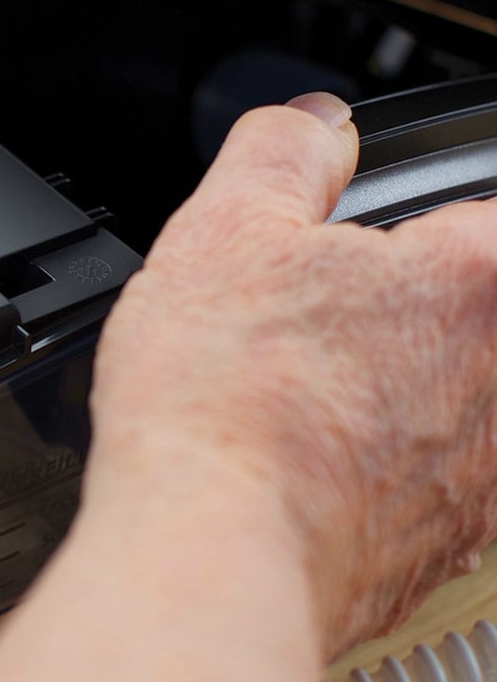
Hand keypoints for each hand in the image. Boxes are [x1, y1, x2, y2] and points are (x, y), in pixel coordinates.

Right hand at [90, 92, 496, 657]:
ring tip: (307, 402)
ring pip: (462, 406)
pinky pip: (437, 488)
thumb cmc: (222, 407)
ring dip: (398, 395)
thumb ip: (285, 153)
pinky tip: (307, 471)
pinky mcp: (451, 546)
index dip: (417, 228)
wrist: (211, 555)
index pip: (485, 221)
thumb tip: (316, 126)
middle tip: (326, 325)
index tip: (372, 247)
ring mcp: (487, 473)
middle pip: (475, 318)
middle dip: (405, 316)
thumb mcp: (223, 230)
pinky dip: (383, 474)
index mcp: (475, 281)